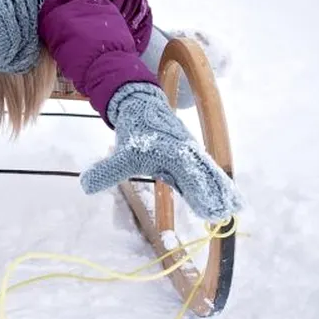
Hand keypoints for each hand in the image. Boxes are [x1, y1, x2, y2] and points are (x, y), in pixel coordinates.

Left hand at [80, 82, 241, 223]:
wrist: (142, 105)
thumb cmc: (134, 129)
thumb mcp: (121, 153)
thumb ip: (106, 171)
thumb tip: (85, 185)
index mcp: (173, 152)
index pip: (189, 175)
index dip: (199, 192)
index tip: (208, 208)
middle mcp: (186, 153)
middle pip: (205, 176)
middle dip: (216, 193)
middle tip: (227, 213)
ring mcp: (190, 155)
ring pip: (208, 174)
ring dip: (220, 190)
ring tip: (233, 209)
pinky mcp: (189, 159)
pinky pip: (204, 173)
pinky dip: (215, 185)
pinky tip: (225, 200)